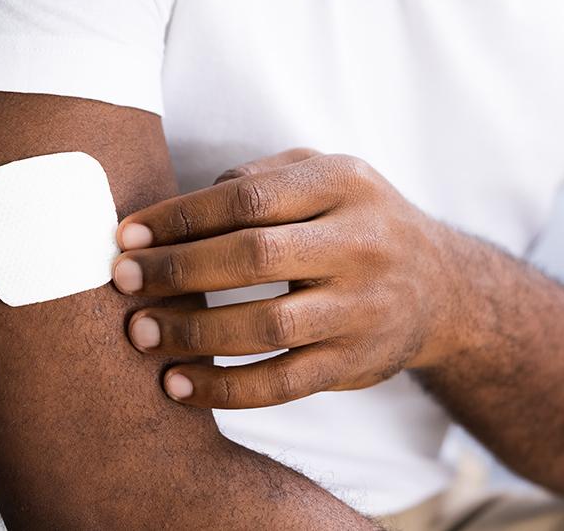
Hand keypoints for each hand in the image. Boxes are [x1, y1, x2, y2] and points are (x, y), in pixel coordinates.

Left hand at [111, 148, 463, 408]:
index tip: (127, 236)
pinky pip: (284, 383)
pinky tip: (179, 386)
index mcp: (345, 183)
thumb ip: (260, 176)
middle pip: (254, 257)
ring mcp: (363, 306)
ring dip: (193, 333)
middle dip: (177, 272)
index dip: (180, 218)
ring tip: (141, 334)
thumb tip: (174, 214)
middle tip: (123, 283)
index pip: (249, 197)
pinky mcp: (357, 361)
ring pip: (267, 326)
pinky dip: (226, 389)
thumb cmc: (358, 220)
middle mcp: (362, 243)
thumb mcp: (326, 174)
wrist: (440, 285)